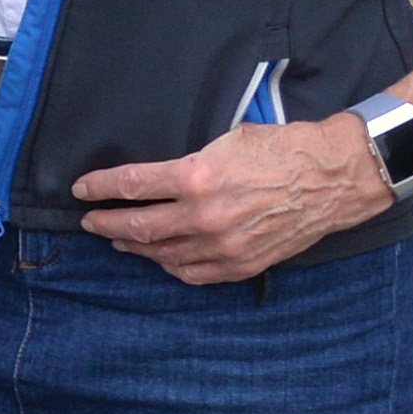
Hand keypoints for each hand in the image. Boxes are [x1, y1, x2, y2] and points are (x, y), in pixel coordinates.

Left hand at [74, 117, 389, 285]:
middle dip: (106, 223)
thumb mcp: (226, 140)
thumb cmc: (282, 149)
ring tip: (119, 237)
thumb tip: (154, 176)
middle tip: (89, 221)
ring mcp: (223, 245)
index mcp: (197, 176)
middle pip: (138, 225)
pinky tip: (160, 257)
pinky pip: (193, 273)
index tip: (80, 190)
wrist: (332, 178)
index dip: (99, 188)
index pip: (131, 185)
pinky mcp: (241, 264)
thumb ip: (187, 162)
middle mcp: (204, 215)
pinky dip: (170, 265)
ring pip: (162, 253)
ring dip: (135, 245)